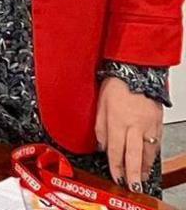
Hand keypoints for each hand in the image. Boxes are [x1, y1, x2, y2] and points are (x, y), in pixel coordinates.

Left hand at [96, 75, 162, 190]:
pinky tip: (149, 161)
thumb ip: (100, 129)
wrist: (136, 73)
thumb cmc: (116, 87)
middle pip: (134, 155)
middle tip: (132, 186)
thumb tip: (101, 146)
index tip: (116, 176)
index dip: (116, 166)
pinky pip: (156, 143)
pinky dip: (152, 154)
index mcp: (117, 122)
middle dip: (133, 174)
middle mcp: (134, 126)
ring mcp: (149, 125)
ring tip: (140, 178)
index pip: (115, 150)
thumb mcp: (100, 106)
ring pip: (148, 151)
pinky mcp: (158, 123)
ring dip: (144, 167)